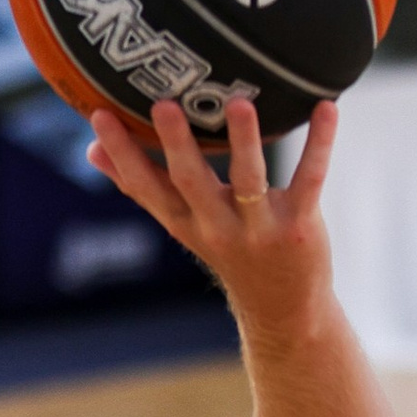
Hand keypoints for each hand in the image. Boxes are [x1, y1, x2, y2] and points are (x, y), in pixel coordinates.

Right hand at [86, 93, 336, 330]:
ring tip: (238, 103)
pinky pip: (310, 179)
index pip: (145, 188)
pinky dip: (320, 143)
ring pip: (249, 180)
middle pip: (191, 183)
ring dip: (244, 141)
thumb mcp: (182, 224)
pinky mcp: (301, 226)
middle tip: (163, 105)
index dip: (121, 154)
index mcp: (185, 223)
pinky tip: (326, 108)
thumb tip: (90, 150)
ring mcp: (260, 228)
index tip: (99, 115)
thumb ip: (143, 186)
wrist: (284, 313)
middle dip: (176, 145)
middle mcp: (218, 227)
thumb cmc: (229, 251)